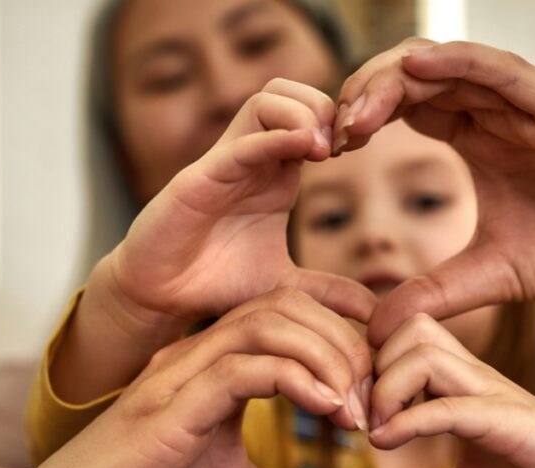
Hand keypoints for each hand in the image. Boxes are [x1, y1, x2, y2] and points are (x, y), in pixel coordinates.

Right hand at [7, 288, 388, 467]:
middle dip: (347, 346)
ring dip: (327, 358)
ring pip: (268, 323)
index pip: (294, 321)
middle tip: (378, 402)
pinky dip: (294, 379)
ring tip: (357, 410)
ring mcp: (180, 375)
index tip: (379, 399)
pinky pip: (241, 365)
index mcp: (218, 370)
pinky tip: (328, 412)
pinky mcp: (166, 405)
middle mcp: (200, 358)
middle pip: (289, 307)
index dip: (347, 348)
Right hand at [51, 78, 377, 404]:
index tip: (362, 151)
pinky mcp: (200, 180)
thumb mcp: (285, 285)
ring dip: (303, 113)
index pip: (311, 115)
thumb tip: (374, 310)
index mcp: (275, 174)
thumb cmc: (215, 283)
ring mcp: (225, 164)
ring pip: (266, 101)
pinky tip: (307, 149)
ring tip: (325, 149)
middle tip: (344, 144)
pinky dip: (274, 138)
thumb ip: (328, 291)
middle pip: (290, 91)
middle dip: (324, 106)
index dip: (340, 123)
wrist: (160, 298)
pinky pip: (240, 144)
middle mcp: (252, 159)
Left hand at [333, 40, 534, 348]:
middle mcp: (503, 115)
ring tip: (357, 102)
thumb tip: (374, 327)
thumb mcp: (487, 277)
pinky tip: (417, 66)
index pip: (410, 107)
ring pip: (456, 68)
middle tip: (330, 129)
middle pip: (421, 79)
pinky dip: (463, 64)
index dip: (363, 118)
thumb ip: (430, 294)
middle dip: (368, 94)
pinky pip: (509, 74)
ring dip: (400, 78)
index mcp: (481, 141)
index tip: (326, 150)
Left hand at [368, 314, 534, 467]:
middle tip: (361, 415)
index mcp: (458, 378)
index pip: (401, 335)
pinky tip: (386, 443)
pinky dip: (407, 423)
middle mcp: (470, 373)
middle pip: (406, 329)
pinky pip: (446, 406)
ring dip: (386, 390)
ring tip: (377, 429)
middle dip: (371, 368)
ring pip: (421, 353)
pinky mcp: (502, 417)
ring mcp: (487, 390)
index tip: (355, 410)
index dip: (368, 364)